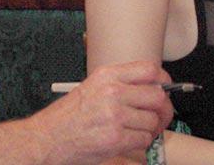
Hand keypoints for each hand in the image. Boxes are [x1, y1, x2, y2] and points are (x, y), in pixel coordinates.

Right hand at [31, 61, 172, 164]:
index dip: (164, 80)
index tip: (166, 90)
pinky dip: (142, 143)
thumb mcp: (92, 87)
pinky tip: (130, 141)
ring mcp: (114, 115)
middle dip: (163, 109)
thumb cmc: (68, 116)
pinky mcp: (115, 138)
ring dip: (150, 129)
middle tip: (159, 117)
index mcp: (107, 75)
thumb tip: (152, 87)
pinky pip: (144, 139)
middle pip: (157, 96)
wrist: (47, 138)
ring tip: (138, 131)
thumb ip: (120, 84)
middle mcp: (112, 92)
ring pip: (153, 120)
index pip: (150, 69)